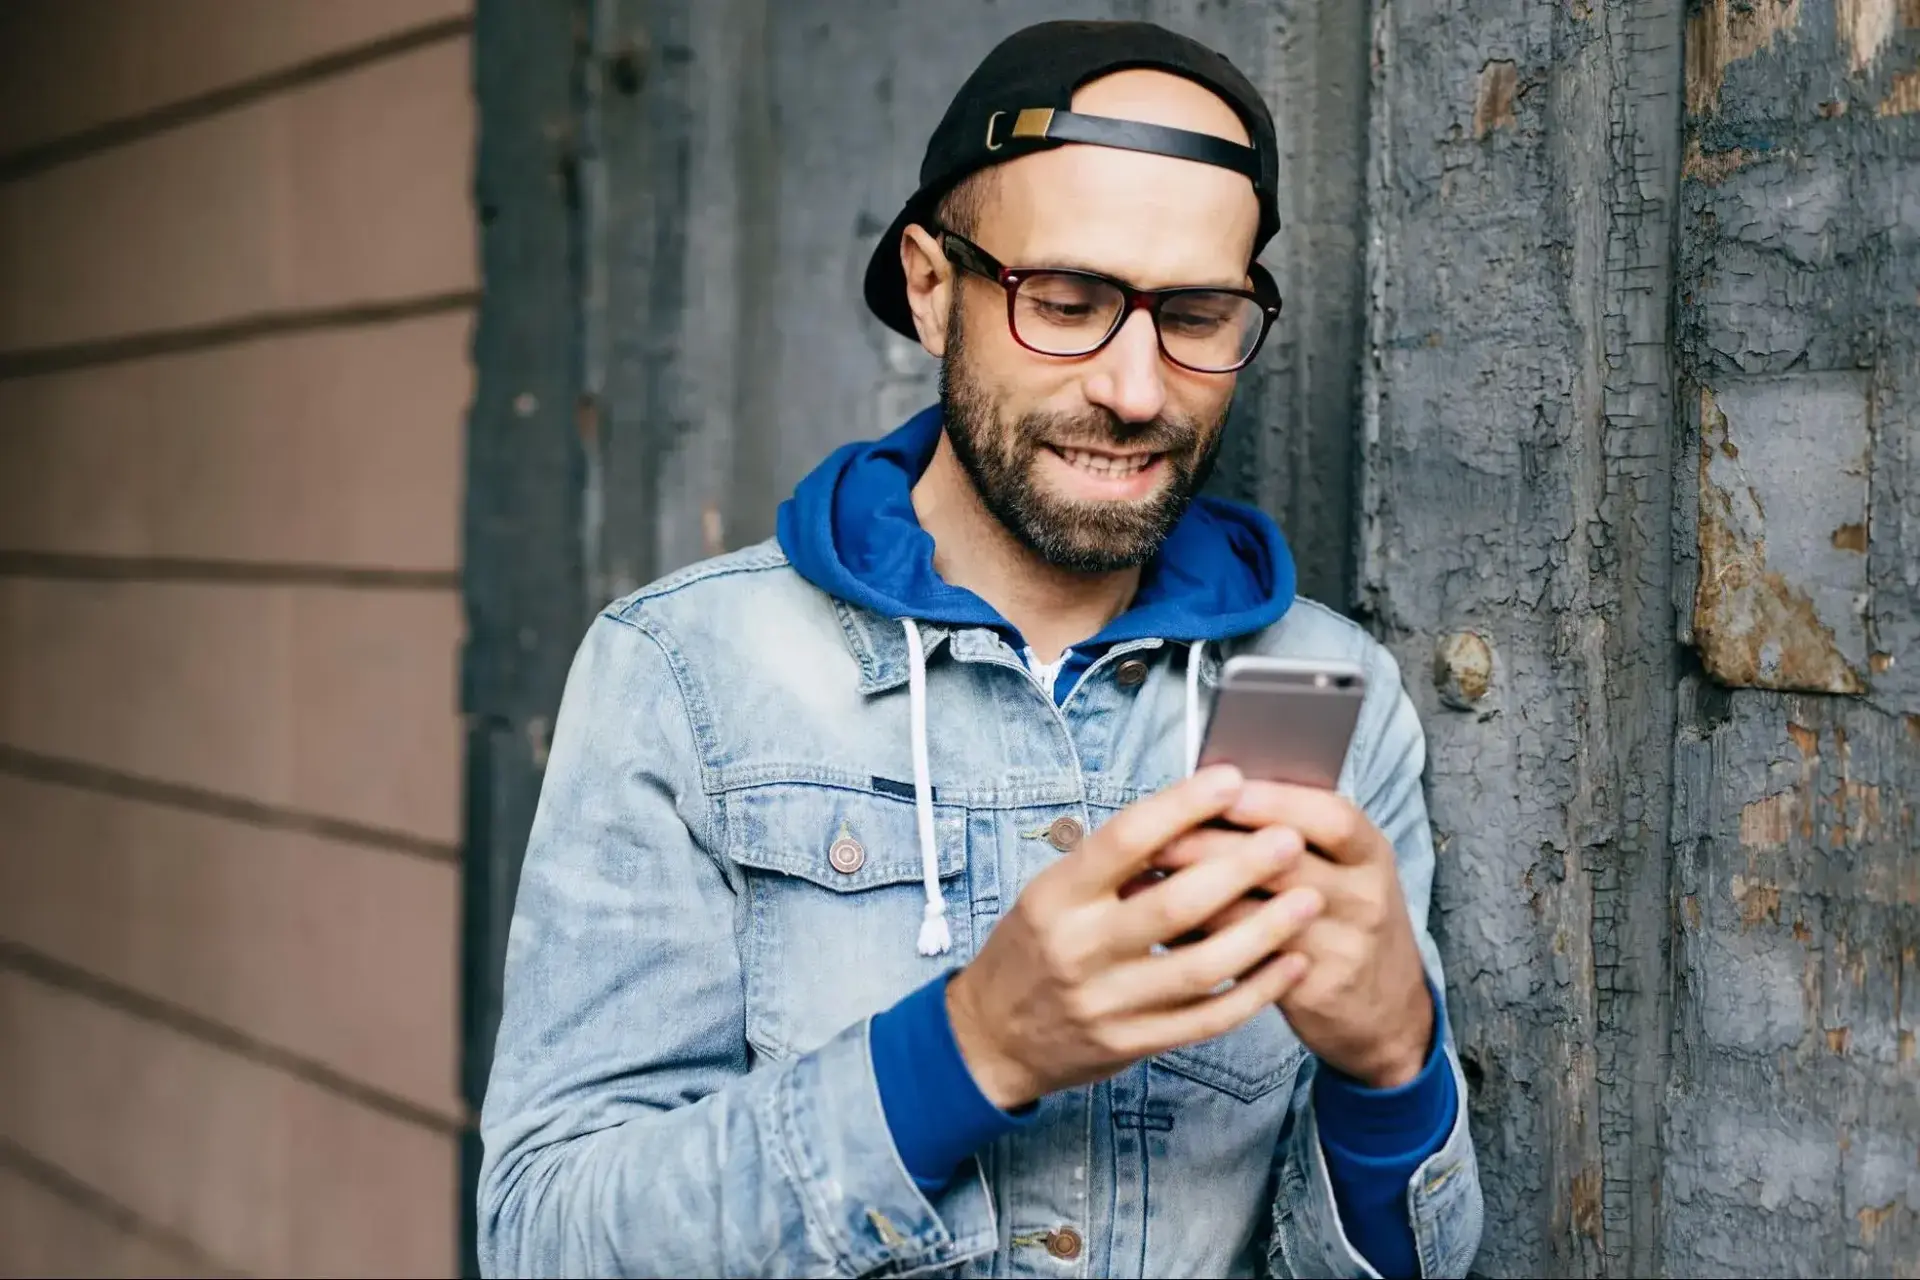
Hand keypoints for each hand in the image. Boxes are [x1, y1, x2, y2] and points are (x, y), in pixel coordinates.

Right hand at [946, 765, 1325, 1109]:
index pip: (1125, 840)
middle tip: (1289, 839)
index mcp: (1058, 896)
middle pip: (1172, 905)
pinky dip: (1256, 991)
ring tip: (1310, 899)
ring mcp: (1107, 1001)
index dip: (1181, 807)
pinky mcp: (1132, 1043)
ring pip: (1200, 966)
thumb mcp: (1053, 892)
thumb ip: (1116, 862)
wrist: (994, 1036)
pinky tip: (1292, 963)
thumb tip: (1194, 810)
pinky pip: (1207, 1018)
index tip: (1231, 779)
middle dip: (1239, 868)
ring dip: (1263, 932)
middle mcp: (1080, 948)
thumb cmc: (1035, 947)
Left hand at [1155, 781, 1431, 1087]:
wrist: (1389, 1012)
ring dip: (1197, 897)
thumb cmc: (1345, 917)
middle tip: (1158, 838)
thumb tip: (1209, 792)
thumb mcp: (1344, 868)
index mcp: (1369, 853)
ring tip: (1148, 881)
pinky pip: (1248, 963)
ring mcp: (1343, 947)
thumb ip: (1293, 832)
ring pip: (1259, 917)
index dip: (1274, 801)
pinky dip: (1203, 944)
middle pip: (1286, 862)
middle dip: (1215, 846)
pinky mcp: (1314, 992)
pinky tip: (1165, 932)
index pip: (1331, 818)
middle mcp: (1364, 897)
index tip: (1220, 788)